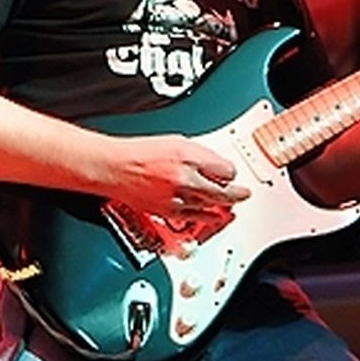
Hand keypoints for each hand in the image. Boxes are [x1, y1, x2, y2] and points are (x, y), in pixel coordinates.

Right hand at [99, 134, 251, 219]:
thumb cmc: (140, 153)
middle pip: (223, 192)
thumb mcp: (176, 142)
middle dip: (237, 193)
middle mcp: (185, 179)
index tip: (230, 172)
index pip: (225, 170)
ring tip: (232, 205)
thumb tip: (216, 165)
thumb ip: (199, 155)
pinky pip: (195, 218)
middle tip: (245, 194)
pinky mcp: (168, 212)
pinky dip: (208, 218)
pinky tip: (214, 218)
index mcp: (189, 157)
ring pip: (211, 206)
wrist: (115, 168)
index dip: (230, 171)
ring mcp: (177, 198)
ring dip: (224, 205)